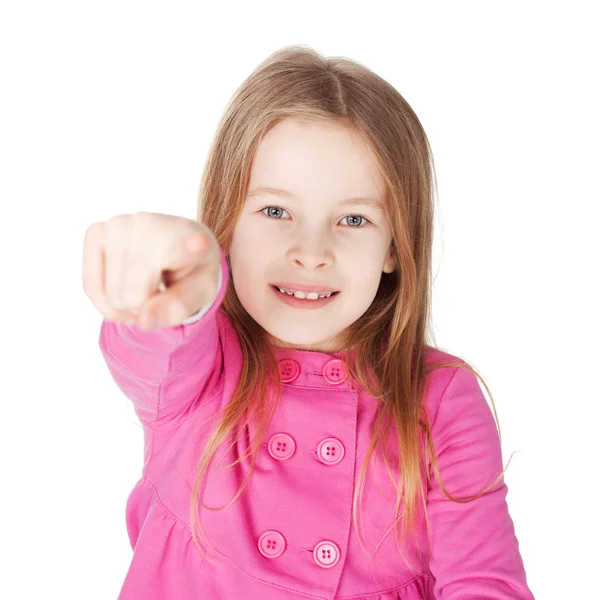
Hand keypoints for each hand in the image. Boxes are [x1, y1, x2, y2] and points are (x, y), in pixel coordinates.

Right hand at [82, 211, 220, 330]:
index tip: (199, 243)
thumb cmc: (192, 271)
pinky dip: (106, 301)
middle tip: (160, 294)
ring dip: (125, 307)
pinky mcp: (96, 232)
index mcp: (188, 235)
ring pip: (111, 297)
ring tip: (146, 290)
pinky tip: (126, 290)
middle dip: (143, 309)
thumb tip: (143, 320)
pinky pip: (91, 286)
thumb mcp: (201, 293)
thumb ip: (179, 307)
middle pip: (132, 298)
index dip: (193, 246)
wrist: (178, 245)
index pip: (187, 246)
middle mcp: (149, 223)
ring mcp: (118, 224)